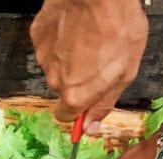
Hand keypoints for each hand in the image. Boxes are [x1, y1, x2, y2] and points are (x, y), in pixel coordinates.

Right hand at [30, 0, 147, 133]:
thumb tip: (91, 126)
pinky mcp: (38, 34)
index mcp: (75, 94)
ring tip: (89, 38)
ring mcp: (43, 56)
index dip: (78, 109)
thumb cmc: (117, 27)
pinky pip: (49, 45)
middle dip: (77, 79)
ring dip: (70, 57)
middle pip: (63, 88)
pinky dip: (61, 39)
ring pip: (56, 65)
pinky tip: (76, 27)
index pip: (66, 116)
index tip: (87, 101)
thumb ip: (105, 103)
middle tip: (98, 60)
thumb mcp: (125, 73)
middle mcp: (54, 79)